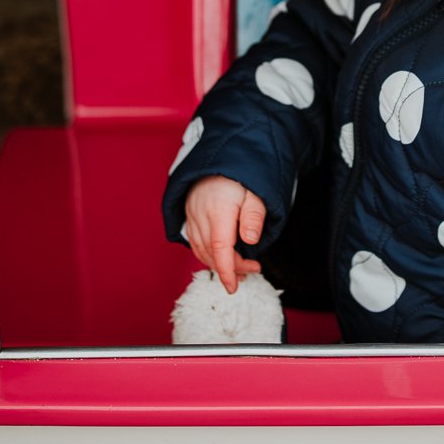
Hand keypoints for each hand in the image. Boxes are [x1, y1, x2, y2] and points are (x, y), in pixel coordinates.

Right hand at [184, 176, 266, 293]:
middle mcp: (200, 214)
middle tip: (253, 268)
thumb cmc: (239, 174)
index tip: (233, 287)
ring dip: (218, 263)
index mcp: (218, 210)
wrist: (219, 157)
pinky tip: (221, 256)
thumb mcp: (256, 192)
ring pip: (201, 249)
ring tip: (240, 266)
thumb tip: (250, 240)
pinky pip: (195, 242)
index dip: (227, 271)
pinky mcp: (188, 215)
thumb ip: (254, 216)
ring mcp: (191, 215)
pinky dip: (207, 253)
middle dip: (231, 267)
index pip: (220, 248)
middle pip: (212, 253)